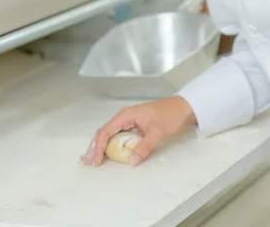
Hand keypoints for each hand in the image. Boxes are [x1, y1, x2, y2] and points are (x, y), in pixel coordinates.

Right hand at [80, 95, 195, 166]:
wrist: (183, 108)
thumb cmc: (170, 115)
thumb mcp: (158, 131)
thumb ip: (144, 146)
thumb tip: (132, 161)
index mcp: (126, 115)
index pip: (106, 131)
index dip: (98, 147)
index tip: (96, 161)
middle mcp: (125, 117)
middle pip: (104, 132)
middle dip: (94, 147)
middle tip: (86, 161)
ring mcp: (129, 121)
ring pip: (110, 134)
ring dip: (101, 147)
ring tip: (92, 159)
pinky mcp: (134, 126)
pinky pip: (119, 136)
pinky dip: (111, 145)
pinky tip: (108, 153)